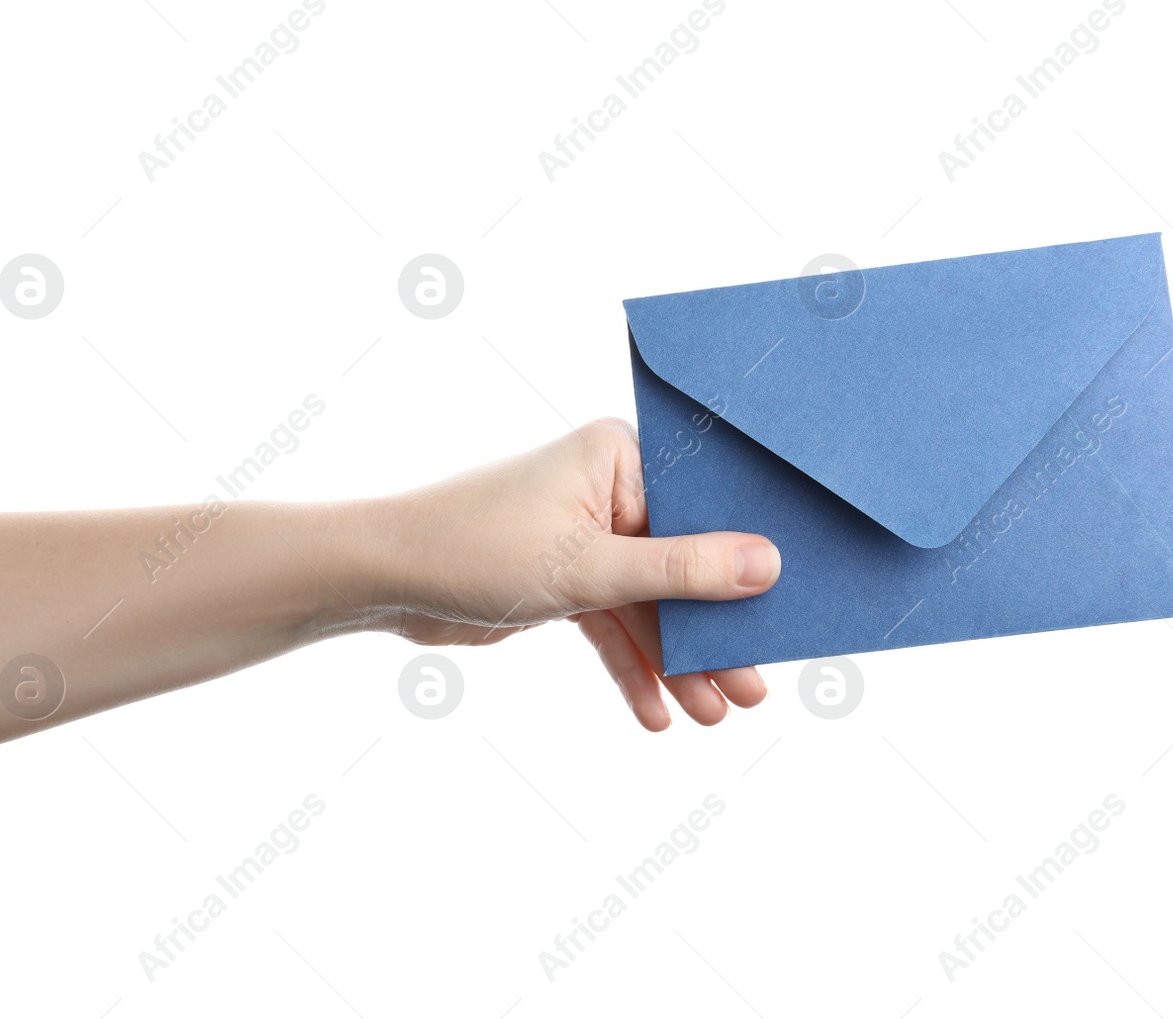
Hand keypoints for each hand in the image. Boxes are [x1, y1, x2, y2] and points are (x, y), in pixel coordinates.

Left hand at [376, 418, 780, 728]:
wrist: (384, 578)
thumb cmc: (476, 546)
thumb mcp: (589, 567)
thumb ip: (682, 570)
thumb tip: (768, 566)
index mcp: (621, 456)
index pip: (707, 506)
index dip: (749, 562)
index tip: (787, 613)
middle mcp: (611, 489)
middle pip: (685, 566)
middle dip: (714, 634)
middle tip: (754, 691)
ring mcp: (589, 536)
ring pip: (652, 605)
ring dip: (678, 662)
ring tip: (714, 716)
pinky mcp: (566, 578)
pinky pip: (615, 625)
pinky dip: (632, 667)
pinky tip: (656, 714)